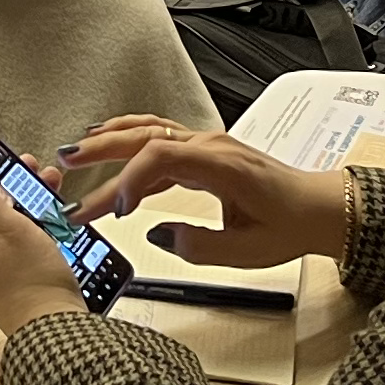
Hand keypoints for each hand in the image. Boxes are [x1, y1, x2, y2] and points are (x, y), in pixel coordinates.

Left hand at [0, 153, 95, 333]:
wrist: (56, 332)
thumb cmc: (33, 282)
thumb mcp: (5, 226)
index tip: (9, 159)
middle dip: (15, 189)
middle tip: (38, 175)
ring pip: (4, 229)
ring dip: (28, 209)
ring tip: (51, 196)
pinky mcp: (9, 286)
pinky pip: (15, 249)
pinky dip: (33, 233)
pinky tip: (51, 228)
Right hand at [55, 116, 354, 269]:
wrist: (318, 208)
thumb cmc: (288, 226)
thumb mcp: (246, 251)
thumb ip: (198, 246)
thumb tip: (156, 235)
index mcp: (220, 165)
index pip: (161, 156)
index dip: (132, 180)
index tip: (117, 211)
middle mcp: (209, 146)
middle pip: (145, 136)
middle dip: (101, 150)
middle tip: (66, 164)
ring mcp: (205, 145)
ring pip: (148, 133)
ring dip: (109, 141)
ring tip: (74, 153)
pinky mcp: (202, 152)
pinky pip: (158, 138)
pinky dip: (128, 140)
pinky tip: (108, 144)